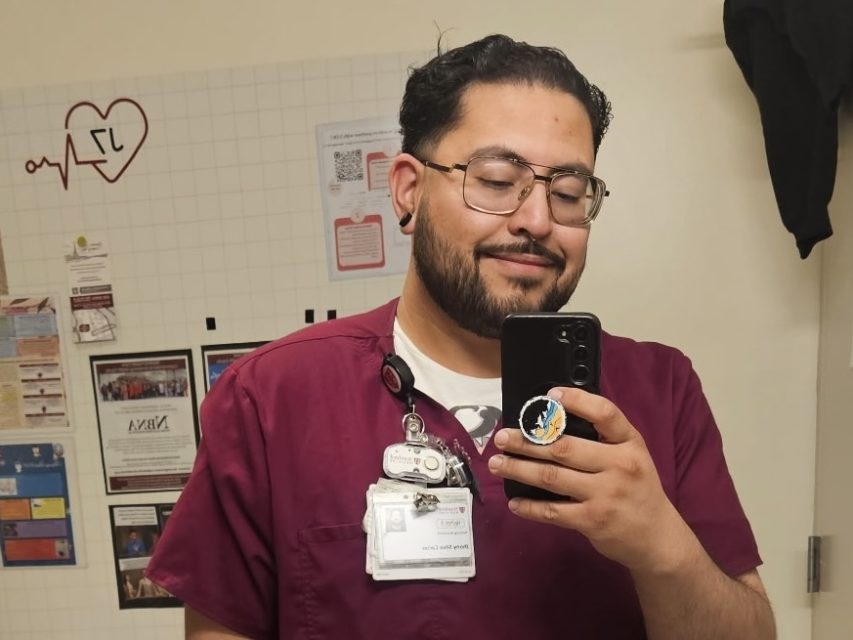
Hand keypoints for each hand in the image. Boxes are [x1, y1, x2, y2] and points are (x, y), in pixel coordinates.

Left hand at [488, 387, 693, 573]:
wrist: (657, 537)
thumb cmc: (637, 488)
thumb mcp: (632, 456)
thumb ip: (604, 439)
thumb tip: (553, 420)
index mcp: (630, 443)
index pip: (605, 414)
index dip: (577, 401)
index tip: (549, 395)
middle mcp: (619, 465)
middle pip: (563, 447)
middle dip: (526, 441)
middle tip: (501, 437)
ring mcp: (605, 494)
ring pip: (551, 477)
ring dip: (518, 469)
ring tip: (497, 463)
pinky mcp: (593, 520)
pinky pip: (552, 511)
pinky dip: (529, 507)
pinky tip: (514, 502)